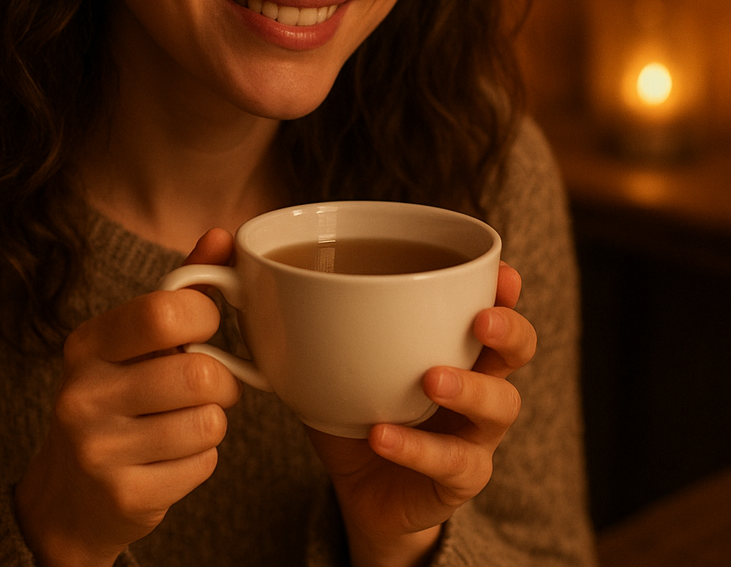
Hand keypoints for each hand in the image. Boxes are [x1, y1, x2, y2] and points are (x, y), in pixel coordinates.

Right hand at [15, 230, 240, 566]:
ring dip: (211, 422)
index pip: (164, 313)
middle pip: (198, 373)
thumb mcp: (134, 340)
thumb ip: (181, 288)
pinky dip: (201, 460)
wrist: (70, 497)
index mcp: (87, 344)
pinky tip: (171, 458)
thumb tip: (224, 235)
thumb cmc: (116, 398)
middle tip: (207, 385)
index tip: (203, 328)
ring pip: (208, 422)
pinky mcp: (124, 497)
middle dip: (220, 380)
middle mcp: (84, 394)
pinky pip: (203, 465)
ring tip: (184, 422)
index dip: (204, 317)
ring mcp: (99, 450)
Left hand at [306, 263, 536, 566]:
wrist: (362, 490)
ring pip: (500, 407)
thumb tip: (244, 269)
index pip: (493, 306)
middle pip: (517, 351)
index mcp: (454, 342)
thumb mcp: (337, 356)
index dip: (504, 289)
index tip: (501, 271)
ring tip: (429, 379)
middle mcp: (476, 381)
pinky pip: (450, 462)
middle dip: (508, 329)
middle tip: (480, 320)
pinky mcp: (458, 478)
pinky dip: (415, 447)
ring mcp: (473, 433)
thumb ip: (306, 316)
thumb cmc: (357, 404)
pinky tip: (382, 435)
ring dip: (469, 388)